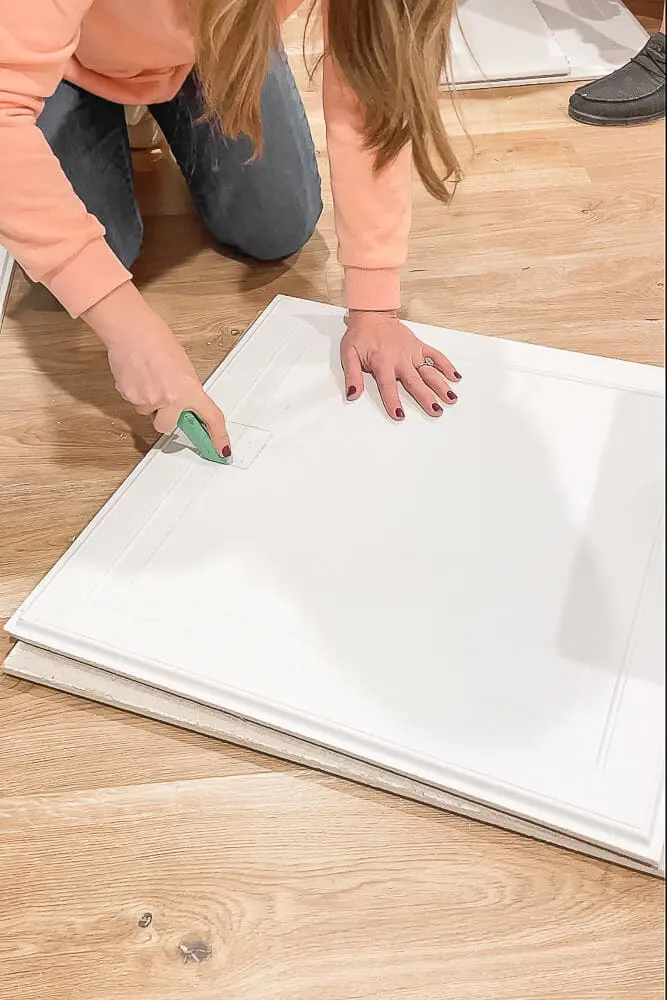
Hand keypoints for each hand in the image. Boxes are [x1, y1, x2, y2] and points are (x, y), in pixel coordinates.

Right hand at [83, 285, 229, 456]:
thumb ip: (186, 390)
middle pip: (166, 426)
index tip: (222, 450)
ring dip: (149, 401)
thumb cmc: (158, 342)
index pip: (211, 417)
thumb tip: (183, 405)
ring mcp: (148, 400)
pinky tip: (137, 374)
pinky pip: (134, 402)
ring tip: (148, 376)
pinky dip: (136, 391)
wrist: (132, 331)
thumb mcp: (183, 368)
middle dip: (164, 416)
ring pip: (147, 412)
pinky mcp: (129, 396)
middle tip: (162, 397)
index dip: (218, 436)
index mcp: (189, 390)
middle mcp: (170, 399)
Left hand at [341, 310, 460, 419]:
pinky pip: (436, 356)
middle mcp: (400, 359)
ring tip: (451, 398)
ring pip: (429, 370)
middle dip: (426, 397)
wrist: (372, 314)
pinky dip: (446, 365)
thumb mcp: (349, 355)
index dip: (393, 401)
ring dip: (441, 385)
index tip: (400, 415)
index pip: (388, 386)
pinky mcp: (419, 346)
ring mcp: (412, 352)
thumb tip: (353, 395)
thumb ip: (352, 376)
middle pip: (415, 382)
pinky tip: (456, 377)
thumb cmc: (360, 336)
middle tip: (436, 411)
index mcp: (382, 363)